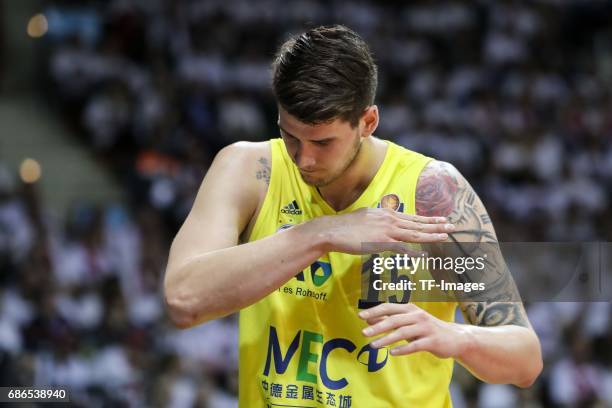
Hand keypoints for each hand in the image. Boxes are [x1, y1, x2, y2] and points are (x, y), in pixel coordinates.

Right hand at [306, 207, 454, 254]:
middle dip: (436, 225)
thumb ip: (376, 219)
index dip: (427, 219)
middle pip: (417, 223)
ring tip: (445, 235)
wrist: (332, 230)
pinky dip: (413, 251)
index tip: (440, 219)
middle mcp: (388, 219)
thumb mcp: (364, 217)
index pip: (411, 217)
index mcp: (385, 214)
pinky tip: (423, 254)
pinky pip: (401, 247)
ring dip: (431, 235)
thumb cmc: (345, 227)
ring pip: (413, 233)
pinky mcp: (380, 242)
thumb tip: (382, 220)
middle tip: (452, 225)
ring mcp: (385, 230)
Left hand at [359, 303, 467, 358]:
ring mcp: (426, 328)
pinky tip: (392, 352)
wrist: (454, 338)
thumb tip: (368, 320)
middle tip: (363, 333)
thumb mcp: (408, 322)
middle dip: (378, 326)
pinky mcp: (432, 341)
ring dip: (386, 339)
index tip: (360, 316)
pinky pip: (415, 345)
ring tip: (373, 345)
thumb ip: (390, 320)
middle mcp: (417, 316)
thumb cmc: (426, 329)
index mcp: (410, 309)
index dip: (375, 311)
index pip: (389, 307)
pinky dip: (403, 349)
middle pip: (394, 319)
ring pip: (403, 332)